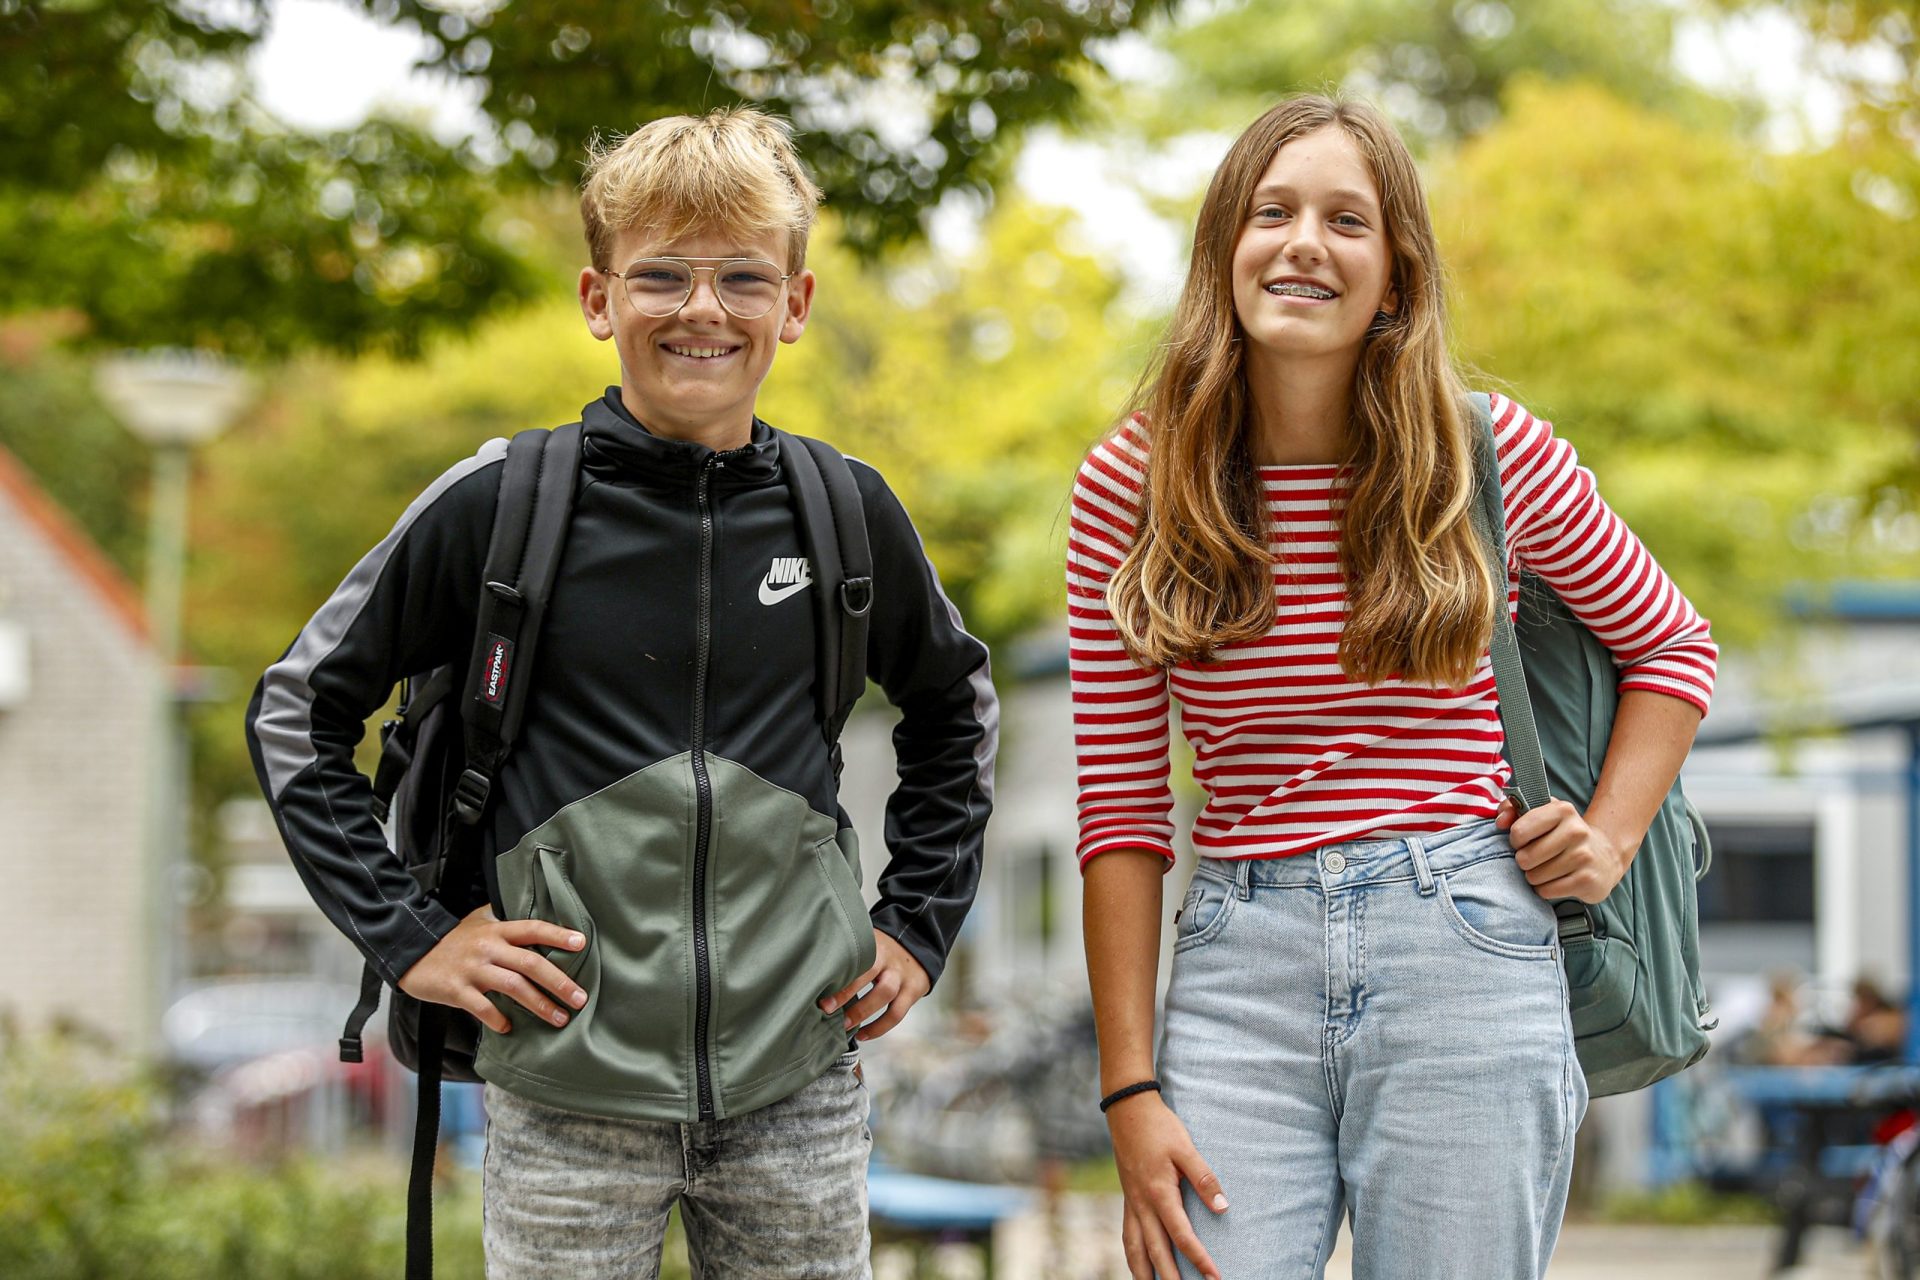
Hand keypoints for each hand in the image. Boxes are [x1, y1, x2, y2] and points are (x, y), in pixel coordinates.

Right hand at [397, 904, 588, 1034]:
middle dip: (559, 982)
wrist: (410, 952)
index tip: (582, 944)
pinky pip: (482, 1008)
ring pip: (514, 987)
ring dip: (540, 1005)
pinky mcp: (456, 990)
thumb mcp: (477, 921)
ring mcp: (473, 969)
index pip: (533, 928)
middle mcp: (488, 948)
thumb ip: (503, 917)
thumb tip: (531, 911)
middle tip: (580, 998)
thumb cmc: (451, 939)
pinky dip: (498, 1019)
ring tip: (559, 1018)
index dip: (558, 934)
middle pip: (530, 963)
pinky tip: (510, 1028)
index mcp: (496, 930)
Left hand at [818, 930, 929, 1041]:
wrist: (917, 947)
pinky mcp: (913, 992)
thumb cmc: (881, 951)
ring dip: (863, 1013)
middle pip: (871, 974)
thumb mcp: (866, 944)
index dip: (838, 975)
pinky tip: (862, 1035)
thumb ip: (847, 954)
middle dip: (847, 993)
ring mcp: (903, 976)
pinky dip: (879, 1028)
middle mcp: (889, 960)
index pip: (856, 958)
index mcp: (874, 946)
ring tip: (844, 1027)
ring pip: (886, 994)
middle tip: (827, 1009)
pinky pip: (897, 1014)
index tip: (821, 991)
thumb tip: (813, 970)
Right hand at [1108, 1091, 1225, 1279]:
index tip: (1214, 1277)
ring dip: (1144, 1273)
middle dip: (1171, 1278)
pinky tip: (1137, 1264)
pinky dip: (1132, 1255)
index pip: (1181, 1235)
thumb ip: (1204, 1178)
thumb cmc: (1159, 1127)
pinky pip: (1127, 1234)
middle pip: (1156, 1250)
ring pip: (1134, 1247)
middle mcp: (1142, 1203)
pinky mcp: (1127, 1198)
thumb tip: (1222, 1207)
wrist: (1127, 1110)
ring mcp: (1131, 1202)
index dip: (1199, 1258)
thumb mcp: (1186, 1148)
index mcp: (1159, 1193)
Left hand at [1496, 797, 1631, 903]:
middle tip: (1536, 858)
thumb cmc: (1561, 834)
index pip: (1518, 831)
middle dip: (1524, 861)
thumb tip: (1500, 822)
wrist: (1604, 856)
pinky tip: (1557, 880)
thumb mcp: (1541, 813)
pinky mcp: (1587, 880)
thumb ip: (1513, 809)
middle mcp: (1576, 831)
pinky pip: (1547, 890)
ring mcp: (1584, 856)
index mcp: (1562, 810)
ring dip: (1535, 876)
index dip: (1515, 840)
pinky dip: (1546, 889)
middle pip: (1525, 858)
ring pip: (1534, 876)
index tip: (1524, 840)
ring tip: (1548, 868)